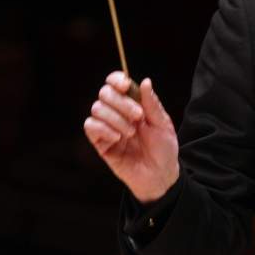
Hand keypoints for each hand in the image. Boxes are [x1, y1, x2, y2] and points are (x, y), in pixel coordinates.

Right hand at [83, 71, 179, 202]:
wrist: (160, 175)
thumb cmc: (164, 149)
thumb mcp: (163, 124)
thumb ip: (152, 104)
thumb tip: (145, 81)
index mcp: (133, 104)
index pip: (115, 83)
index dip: (116, 79)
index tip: (126, 86)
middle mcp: (117, 113)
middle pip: (104, 93)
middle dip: (121, 102)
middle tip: (138, 117)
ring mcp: (107, 127)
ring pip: (96, 108)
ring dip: (116, 118)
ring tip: (131, 133)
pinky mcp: (100, 143)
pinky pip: (91, 126)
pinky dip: (104, 129)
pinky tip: (118, 138)